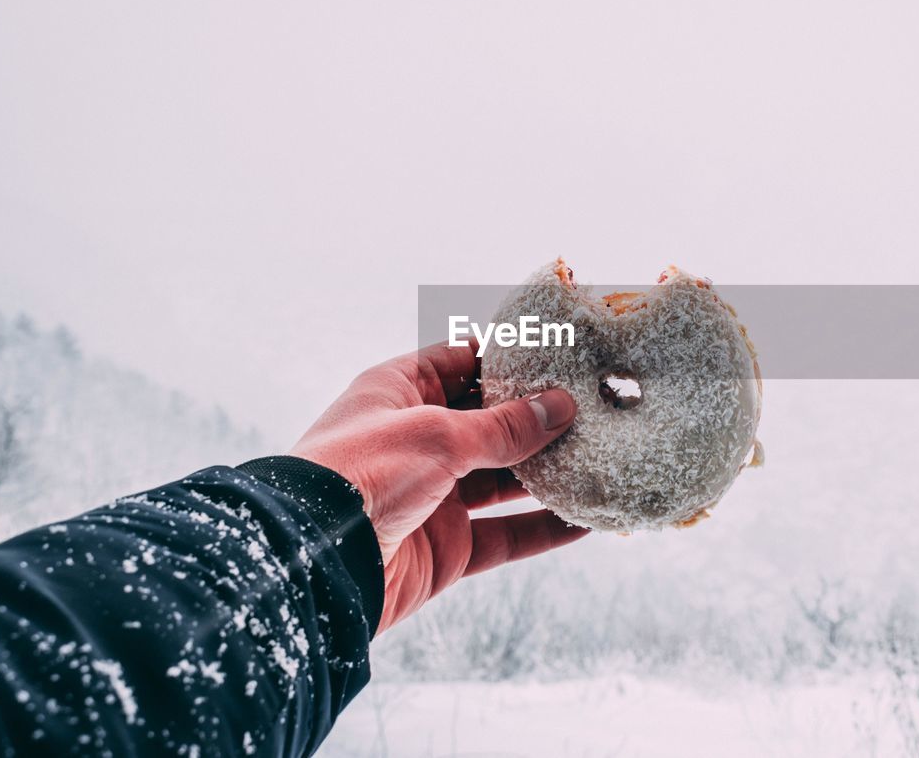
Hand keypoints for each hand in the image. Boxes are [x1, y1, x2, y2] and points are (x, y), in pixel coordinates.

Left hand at [290, 342, 586, 633]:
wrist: (316, 565)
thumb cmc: (360, 475)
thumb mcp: (437, 435)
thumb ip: (503, 426)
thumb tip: (560, 407)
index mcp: (398, 395)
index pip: (459, 362)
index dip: (506, 357)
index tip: (559, 353)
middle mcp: (416, 442)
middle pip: (490, 422)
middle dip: (539, 417)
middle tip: (595, 406)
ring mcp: (433, 496)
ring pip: (504, 479)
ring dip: (550, 472)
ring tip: (602, 456)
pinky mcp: (447, 547)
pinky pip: (507, 534)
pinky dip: (546, 528)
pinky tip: (586, 519)